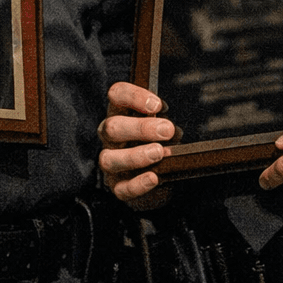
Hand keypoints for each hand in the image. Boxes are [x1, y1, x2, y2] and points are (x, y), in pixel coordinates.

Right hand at [98, 81, 176, 206]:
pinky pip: (122, 188)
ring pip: (109, 158)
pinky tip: (154, 178)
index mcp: (121, 113)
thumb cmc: (161, 142)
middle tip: (167, 130)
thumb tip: (173, 128)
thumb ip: (165, 122)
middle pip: (112, 127)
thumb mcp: (164, 126)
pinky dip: (138, 183)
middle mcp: (111, 137)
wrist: (162, 178)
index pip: (117, 95)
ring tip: (159, 153)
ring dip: (135, 155)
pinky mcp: (118, 186)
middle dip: (140, 128)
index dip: (133, 96)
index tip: (157, 104)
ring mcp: (112, 162)